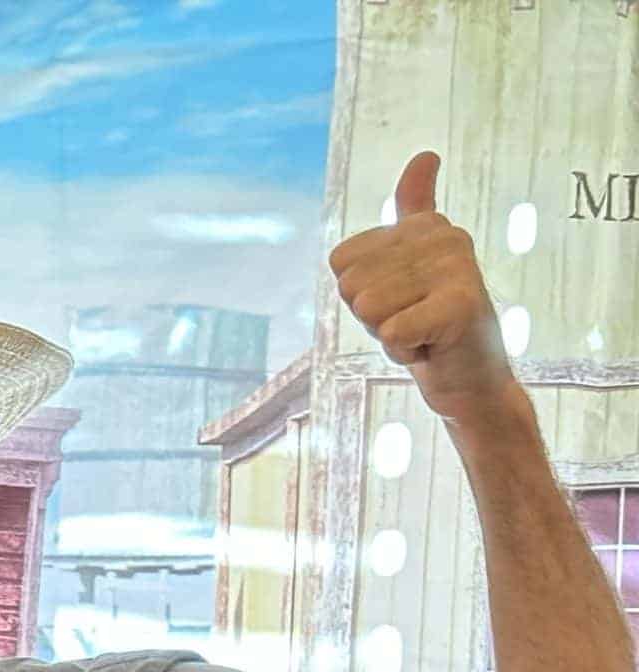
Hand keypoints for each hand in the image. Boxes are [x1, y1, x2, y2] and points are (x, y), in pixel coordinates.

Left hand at [329, 151, 514, 423]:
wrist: (470, 379)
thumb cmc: (428, 324)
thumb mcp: (407, 265)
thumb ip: (413, 209)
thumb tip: (426, 153)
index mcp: (426, 226)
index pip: (341, 262)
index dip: (359, 294)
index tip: (400, 301)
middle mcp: (445, 236)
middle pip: (350, 285)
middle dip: (373, 317)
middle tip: (413, 320)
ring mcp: (457, 268)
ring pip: (369, 308)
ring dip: (389, 334)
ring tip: (423, 331)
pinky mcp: (461, 305)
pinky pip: (391, 332)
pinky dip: (402, 351)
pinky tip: (431, 347)